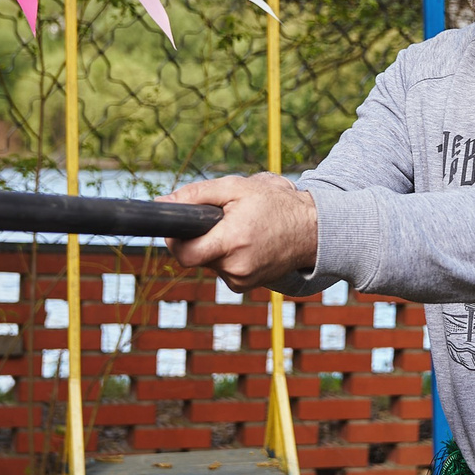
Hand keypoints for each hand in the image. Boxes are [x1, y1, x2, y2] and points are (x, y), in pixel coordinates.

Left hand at [166, 174, 318, 293]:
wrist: (312, 230)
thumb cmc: (275, 204)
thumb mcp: (236, 188)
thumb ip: (196, 194)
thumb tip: (162, 202)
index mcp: (232, 242)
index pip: (184, 254)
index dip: (174, 240)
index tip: (178, 227)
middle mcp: (236, 268)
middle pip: (195, 256)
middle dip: (199, 238)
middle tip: (218, 221)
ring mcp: (241, 281)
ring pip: (208, 262)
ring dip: (215, 246)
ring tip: (239, 229)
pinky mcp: (245, 286)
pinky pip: (221, 270)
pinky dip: (226, 256)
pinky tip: (246, 243)